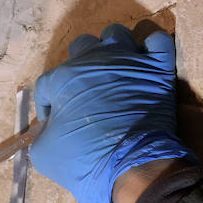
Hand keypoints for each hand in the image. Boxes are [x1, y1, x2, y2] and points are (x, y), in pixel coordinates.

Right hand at [29, 23, 195, 202]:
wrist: (132, 167)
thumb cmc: (84, 161)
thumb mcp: (44, 154)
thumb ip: (43, 133)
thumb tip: (50, 128)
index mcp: (64, 77)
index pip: (48, 83)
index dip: (48, 103)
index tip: (55, 121)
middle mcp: (95, 60)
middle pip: (82, 46)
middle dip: (80, 66)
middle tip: (86, 91)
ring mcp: (130, 60)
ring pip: (116, 34)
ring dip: (113, 48)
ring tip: (115, 70)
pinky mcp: (159, 68)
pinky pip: (158, 42)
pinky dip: (153, 49)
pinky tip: (148, 63)